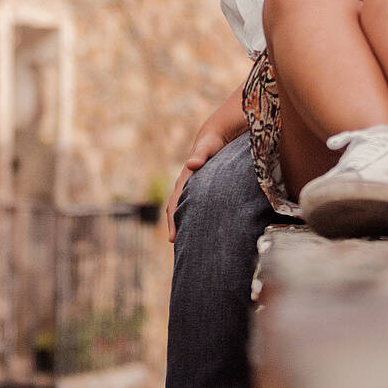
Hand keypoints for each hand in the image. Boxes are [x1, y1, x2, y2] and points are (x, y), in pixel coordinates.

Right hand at [164, 123, 233, 242]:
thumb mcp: (207, 146)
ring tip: (189, 245)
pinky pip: (196, 208)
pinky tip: (204, 231)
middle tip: (179, 250)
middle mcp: (186, 188)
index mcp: (184, 181)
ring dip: (186, 226)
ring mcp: (193, 190)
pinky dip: (196, 220)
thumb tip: (192, 163)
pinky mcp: (202, 191)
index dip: (172, 222)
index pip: (174, 205)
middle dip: (177, 229)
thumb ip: (200, 154)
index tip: (173, 239)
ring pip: (186, 212)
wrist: (215, 137)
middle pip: (177, 212)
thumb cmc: (211, 142)